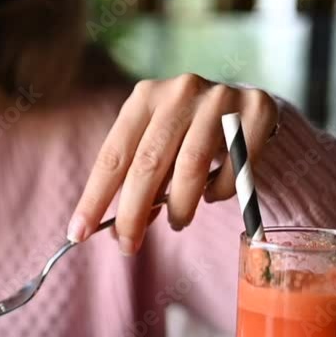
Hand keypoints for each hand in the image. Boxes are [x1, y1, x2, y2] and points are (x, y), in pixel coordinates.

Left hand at [66, 74, 277, 254]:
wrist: (245, 106)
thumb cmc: (189, 134)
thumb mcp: (157, 146)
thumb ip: (138, 178)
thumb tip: (117, 230)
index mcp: (144, 97)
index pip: (113, 156)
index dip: (94, 198)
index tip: (78, 233)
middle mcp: (180, 91)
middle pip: (147, 164)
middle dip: (133, 213)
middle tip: (128, 245)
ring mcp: (220, 98)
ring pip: (189, 168)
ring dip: (179, 206)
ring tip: (176, 222)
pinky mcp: (257, 110)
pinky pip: (234, 165)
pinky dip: (220, 191)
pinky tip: (212, 196)